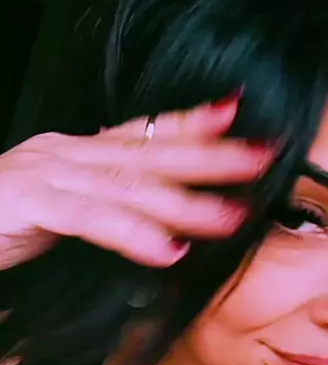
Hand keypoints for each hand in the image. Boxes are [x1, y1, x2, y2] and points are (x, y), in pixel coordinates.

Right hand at [0, 99, 270, 270]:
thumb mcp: (56, 212)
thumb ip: (101, 212)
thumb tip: (157, 232)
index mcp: (74, 154)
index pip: (142, 133)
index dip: (191, 122)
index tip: (235, 115)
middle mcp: (65, 154)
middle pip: (150, 151)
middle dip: (211, 155)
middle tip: (264, 157)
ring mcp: (46, 174)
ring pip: (129, 184)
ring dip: (186, 202)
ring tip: (232, 216)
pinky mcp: (27, 204)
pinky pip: (89, 218)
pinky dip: (131, 233)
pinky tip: (168, 249)